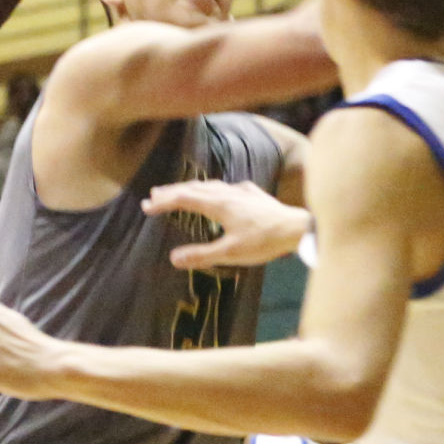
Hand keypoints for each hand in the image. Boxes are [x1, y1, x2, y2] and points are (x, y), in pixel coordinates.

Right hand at [143, 178, 310, 268]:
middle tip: (153, 196)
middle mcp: (228, 193)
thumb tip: (173, 258)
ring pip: (210, 185)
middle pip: (194, 188)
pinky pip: (228, 187)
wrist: (297, 228)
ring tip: (180, 192)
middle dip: (172, 191)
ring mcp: (242, 191)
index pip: (183, 199)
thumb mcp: (231, 253)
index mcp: (218, 204)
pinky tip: (221, 193)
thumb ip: (202, 255)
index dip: (163, 202)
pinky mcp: (254, 194)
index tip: (147, 207)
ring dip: (191, 188)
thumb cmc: (264, 242)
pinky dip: (214, 189)